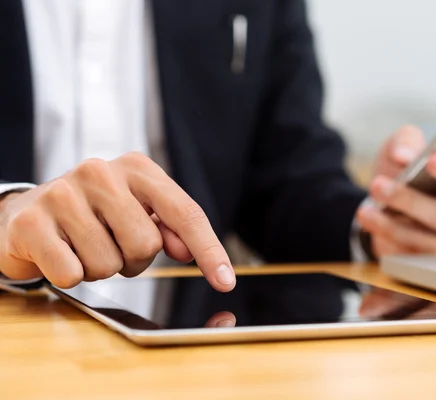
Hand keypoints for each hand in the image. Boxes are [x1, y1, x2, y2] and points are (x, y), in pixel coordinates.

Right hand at [0, 153, 235, 290]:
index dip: (209, 250)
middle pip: (147, 245)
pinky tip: (59, 252)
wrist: (28, 212)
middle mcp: (101, 172)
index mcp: (138, 168)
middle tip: (111, 244)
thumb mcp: (138, 213)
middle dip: (134, 259)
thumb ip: (169, 227)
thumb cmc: (94, 215)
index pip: (185, 213)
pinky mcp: (32, 222)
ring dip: (100, 268)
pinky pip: (72, 275)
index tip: (226, 281)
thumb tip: (185, 250)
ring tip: (83, 246)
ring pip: (110, 265)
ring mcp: (63, 194)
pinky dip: (70, 276)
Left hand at [356, 125, 435, 257]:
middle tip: (432, 161)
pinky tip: (368, 212)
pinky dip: (386, 225)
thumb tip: (405, 156)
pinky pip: (412, 240)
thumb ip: (405, 141)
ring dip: (408, 201)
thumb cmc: (401, 170)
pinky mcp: (429, 250)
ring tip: (379, 185)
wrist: (378, 204)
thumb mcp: (400, 147)